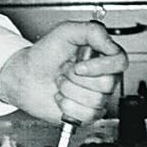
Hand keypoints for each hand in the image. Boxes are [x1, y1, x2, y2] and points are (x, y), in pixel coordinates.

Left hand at [0, 20, 127, 123]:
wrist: (26, 77)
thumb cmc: (44, 55)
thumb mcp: (65, 31)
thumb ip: (92, 31)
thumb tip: (110, 43)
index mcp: (101, 55)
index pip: (120, 61)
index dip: (101, 66)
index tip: (79, 65)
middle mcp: (101, 76)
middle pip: (107, 83)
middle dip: (78, 78)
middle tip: (65, 70)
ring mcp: (95, 95)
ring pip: (96, 100)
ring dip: (70, 91)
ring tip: (61, 82)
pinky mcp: (87, 113)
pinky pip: (88, 114)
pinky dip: (68, 106)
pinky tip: (61, 97)